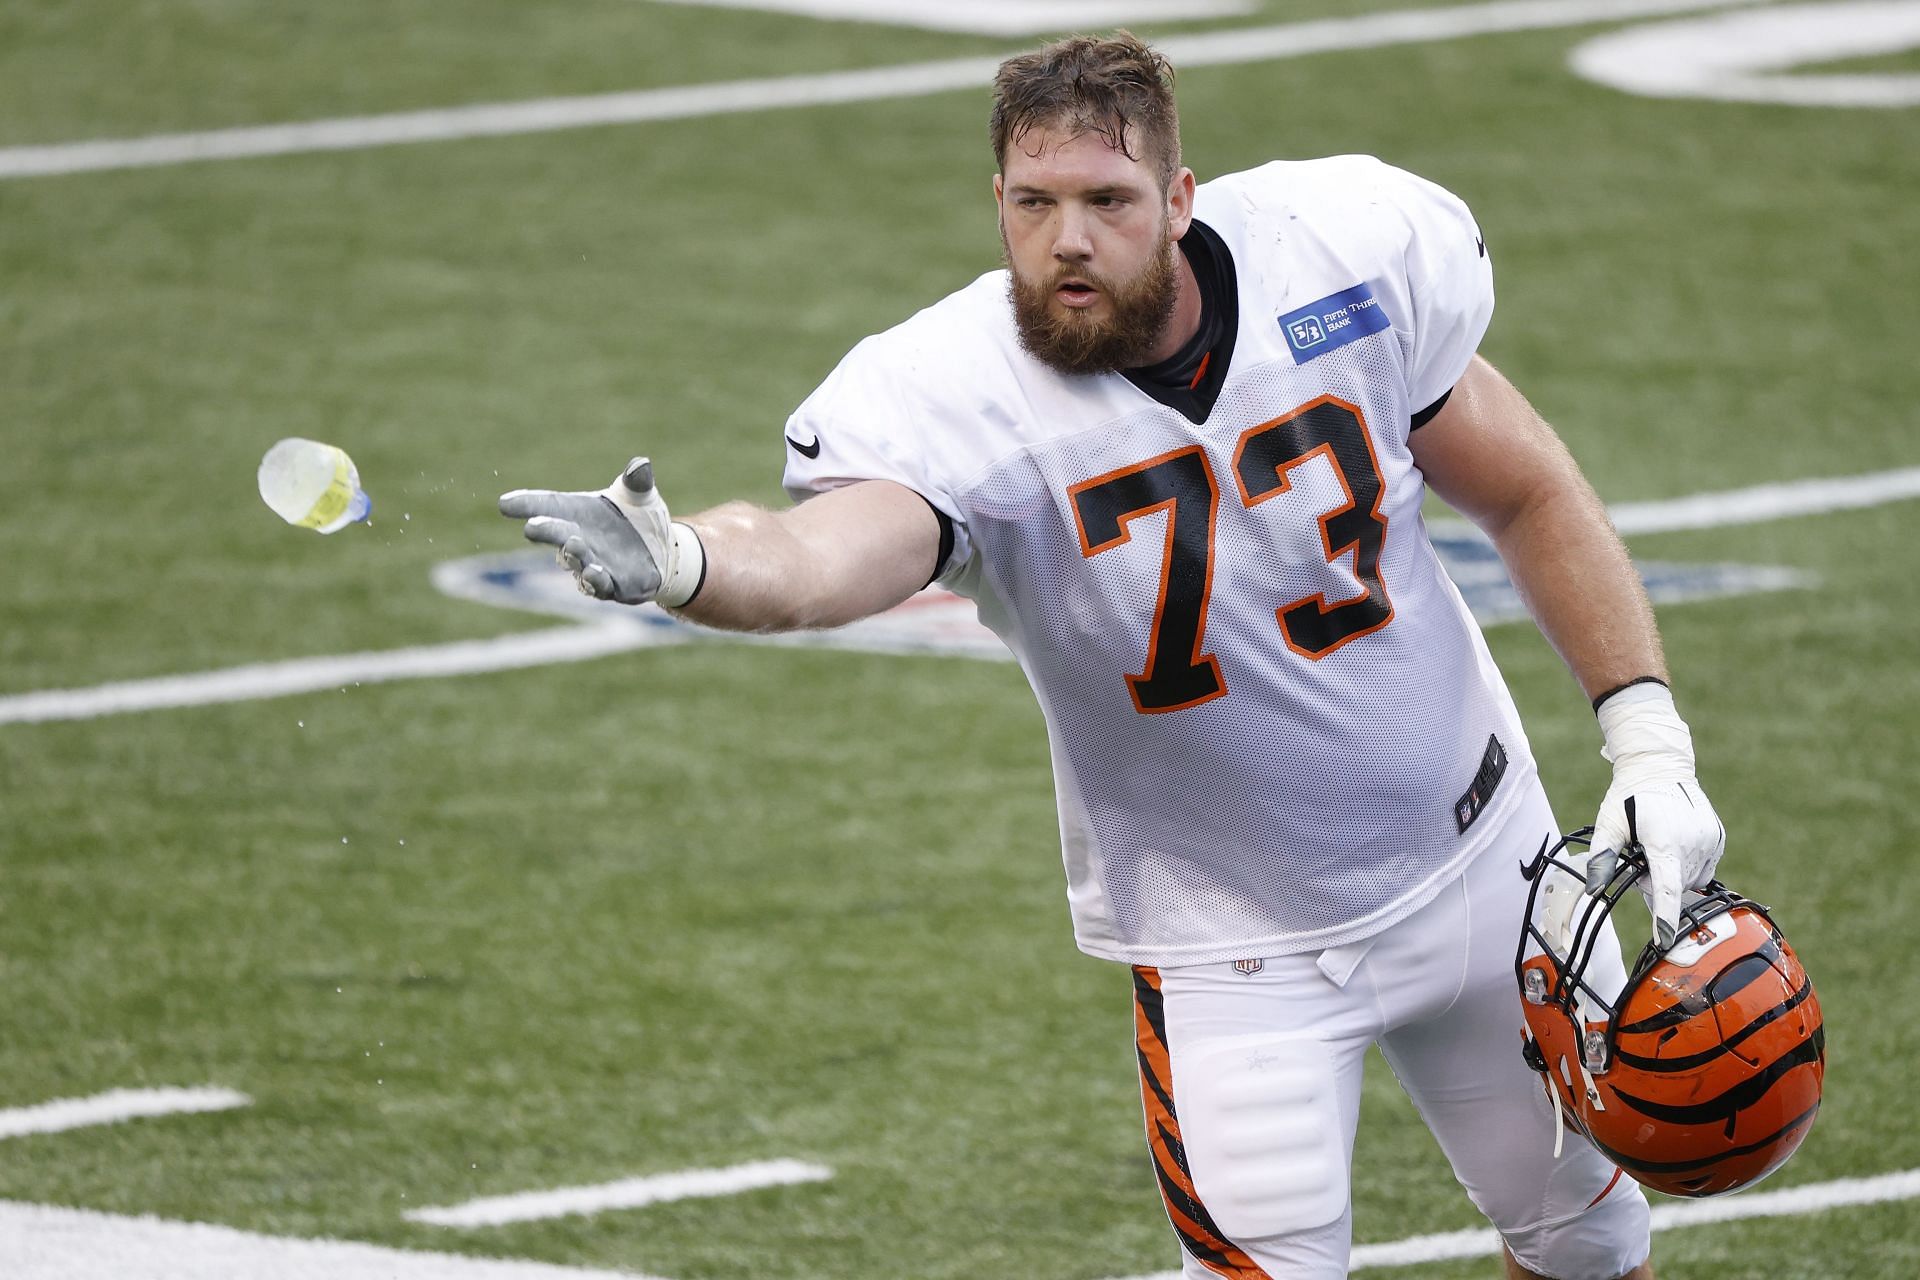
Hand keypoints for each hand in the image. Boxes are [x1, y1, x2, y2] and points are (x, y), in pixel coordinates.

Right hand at [499, 457, 704, 606]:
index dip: (526, 504)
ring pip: (576, 562)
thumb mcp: (640, 495)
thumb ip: (637, 482)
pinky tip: (593, 573)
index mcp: (577, 512)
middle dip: (545, 531)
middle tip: (533, 526)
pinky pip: (600, 586)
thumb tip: (641, 465)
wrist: (664, 551)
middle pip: (556, 534)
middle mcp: (577, 539)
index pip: (547, 505)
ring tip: (573, 543)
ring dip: (572, 555)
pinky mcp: (613, 586)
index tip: (504, 503)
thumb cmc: (640, 517)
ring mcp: (592, 564)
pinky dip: (595, 580)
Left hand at [1584, 683, 1725, 948]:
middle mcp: (1692, 842)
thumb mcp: (1608, 824)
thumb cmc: (1628, 796)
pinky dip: (1688, 865)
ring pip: (1692, 880)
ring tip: (1658, 847)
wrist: (1660, 766)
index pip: (1667, 888)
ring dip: (1674, 875)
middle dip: (1657, 883)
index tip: (1665, 939)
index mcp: (1664, 840)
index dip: (1665, 917)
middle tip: (1641, 858)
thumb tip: (1594, 890)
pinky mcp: (1718, 838)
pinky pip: (1705, 867)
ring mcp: (1709, 840)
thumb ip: (1602, 858)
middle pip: (1676, 886)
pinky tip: (1674, 844)